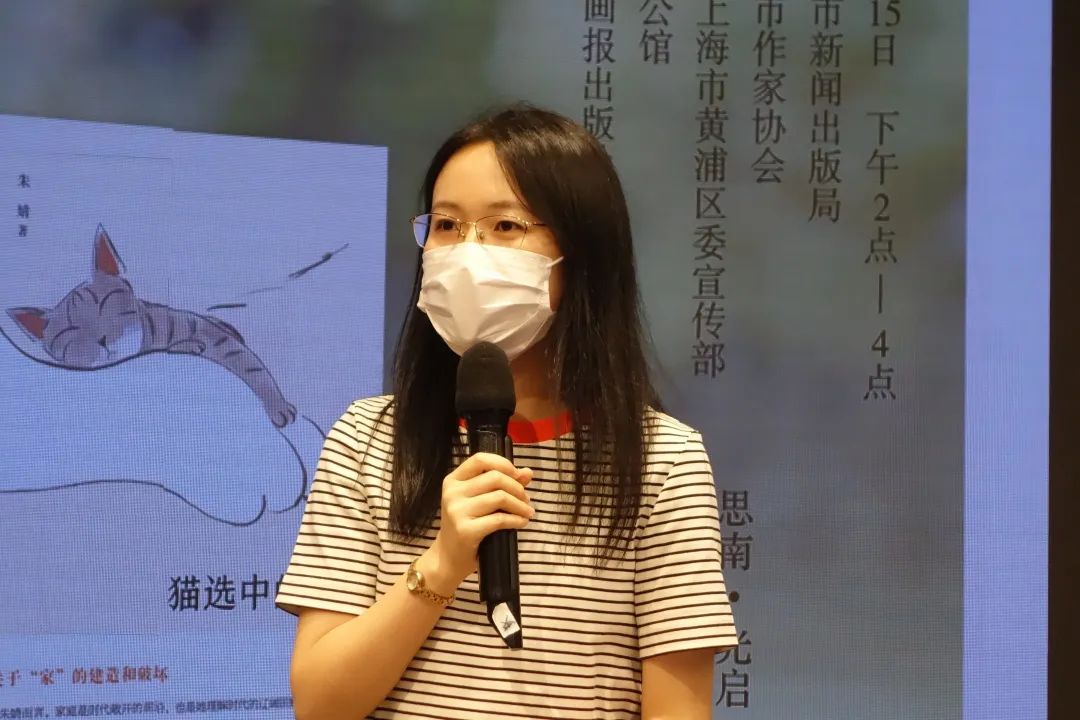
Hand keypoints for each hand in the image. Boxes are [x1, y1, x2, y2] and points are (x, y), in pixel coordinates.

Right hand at [425, 452, 533, 592]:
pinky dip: (516, 520)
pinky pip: (499, 519)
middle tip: (526, 499)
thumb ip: (501, 484)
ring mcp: (457, 511)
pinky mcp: (465, 530)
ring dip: (520, 505)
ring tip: (527, 512)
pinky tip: (522, 522)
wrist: (447, 558)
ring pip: (500, 497)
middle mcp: (452, 493)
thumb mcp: (478, 501)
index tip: (517, 475)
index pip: (480, 459)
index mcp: (453, 480)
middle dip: (517, 487)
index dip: (503, 463)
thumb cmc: (465, 526)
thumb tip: (528, 472)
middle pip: (495, 477)